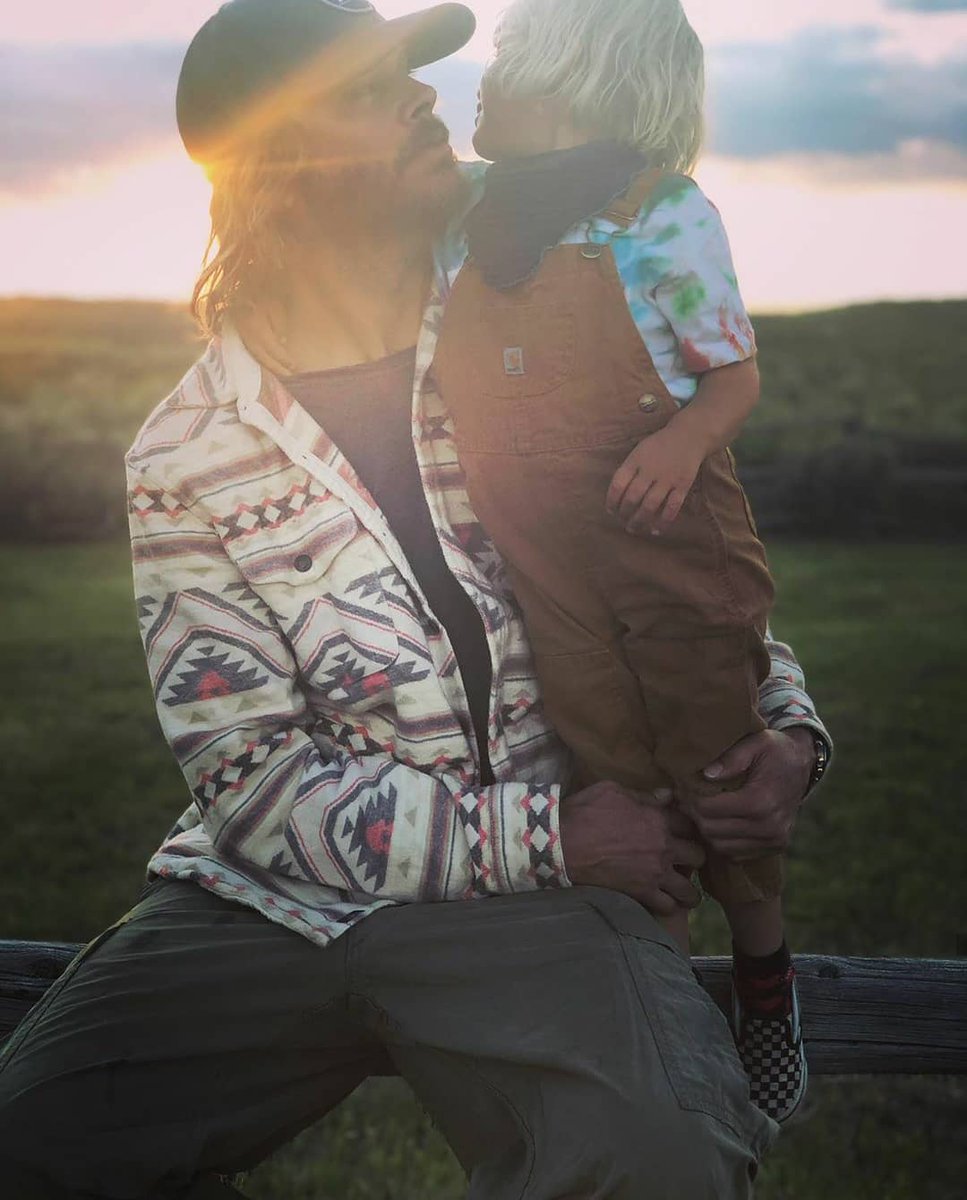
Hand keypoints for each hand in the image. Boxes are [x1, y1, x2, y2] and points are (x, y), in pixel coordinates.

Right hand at [559, 781, 704, 915]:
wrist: (563, 845)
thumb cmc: (584, 812)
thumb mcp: (612, 791)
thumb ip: (643, 795)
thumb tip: (667, 796)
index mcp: (657, 819)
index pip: (689, 823)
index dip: (687, 827)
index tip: (682, 832)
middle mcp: (663, 847)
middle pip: (698, 855)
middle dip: (694, 856)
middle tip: (685, 859)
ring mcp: (655, 873)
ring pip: (688, 889)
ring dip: (687, 888)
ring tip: (682, 889)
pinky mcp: (642, 893)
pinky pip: (668, 906)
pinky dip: (669, 905)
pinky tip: (665, 901)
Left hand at [606, 426, 704, 535]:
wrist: (689, 436)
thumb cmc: (659, 445)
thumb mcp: (638, 451)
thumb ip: (628, 469)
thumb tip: (616, 495)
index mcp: (636, 460)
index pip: (618, 484)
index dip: (611, 500)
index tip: (610, 510)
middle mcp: (650, 471)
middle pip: (632, 498)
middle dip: (624, 513)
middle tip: (622, 521)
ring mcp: (667, 479)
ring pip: (650, 505)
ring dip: (639, 520)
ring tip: (633, 528)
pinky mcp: (682, 485)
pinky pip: (672, 507)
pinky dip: (663, 521)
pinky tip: (655, 531)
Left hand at [676, 728, 815, 860]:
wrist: (802, 764)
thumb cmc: (775, 750)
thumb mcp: (756, 742)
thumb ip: (732, 758)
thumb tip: (706, 774)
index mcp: (761, 801)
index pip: (709, 809)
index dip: (690, 799)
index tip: (682, 788)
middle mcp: (769, 826)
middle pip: (712, 831)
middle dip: (694, 814)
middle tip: (685, 799)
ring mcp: (773, 840)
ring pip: (720, 846)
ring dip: (706, 830)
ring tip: (700, 810)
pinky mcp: (774, 847)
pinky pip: (736, 854)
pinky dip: (722, 840)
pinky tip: (719, 821)